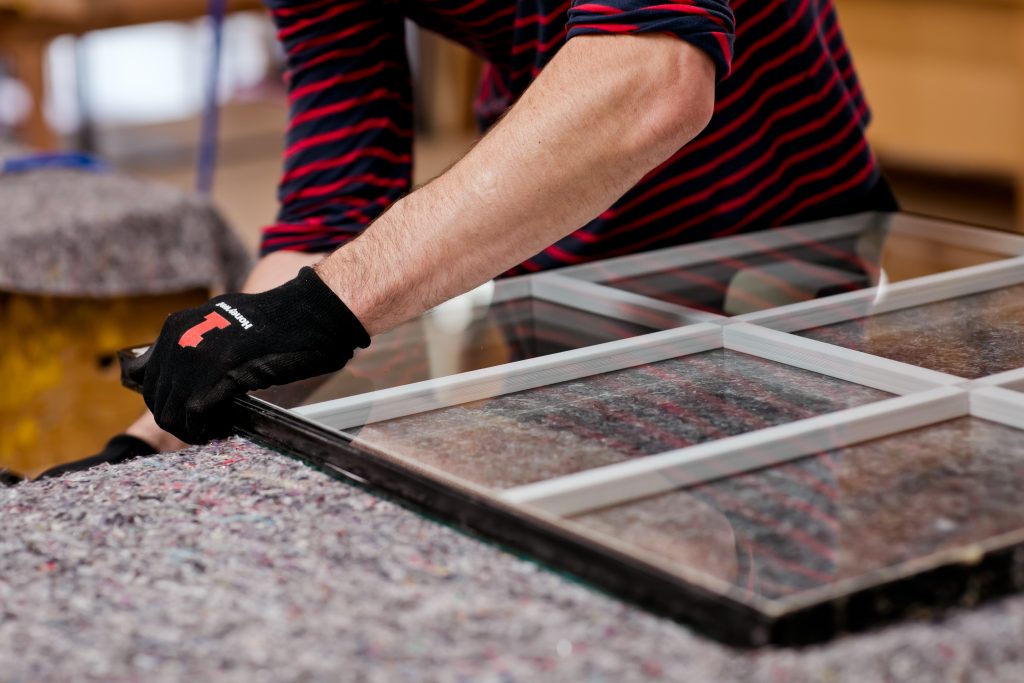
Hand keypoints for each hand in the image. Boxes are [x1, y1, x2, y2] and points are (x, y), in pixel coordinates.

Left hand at [125, 267, 369, 443]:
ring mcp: (199, 355)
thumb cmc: (276, 322)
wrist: (307, 313)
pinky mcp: (222, 372)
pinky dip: (205, 428)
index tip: (185, 415)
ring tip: (210, 432)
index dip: (166, 402)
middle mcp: (180, 340)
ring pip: (172, 410)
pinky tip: (221, 429)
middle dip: (176, 420)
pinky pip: (196, 413)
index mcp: (176, 327)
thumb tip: (182, 375)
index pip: (148, 378)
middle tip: (201, 429)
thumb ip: (195, 343)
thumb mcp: (221, 321)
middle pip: (158, 398)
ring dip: (189, 429)